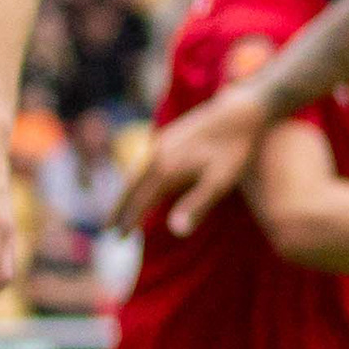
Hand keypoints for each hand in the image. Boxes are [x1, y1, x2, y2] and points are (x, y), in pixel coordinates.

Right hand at [116, 80, 276, 237]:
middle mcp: (157, 155)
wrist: (241, 110)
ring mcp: (161, 143)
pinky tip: (142, 183)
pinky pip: (145, 163)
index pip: (140, 201)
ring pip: (136, 174)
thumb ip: (196, 206)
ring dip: (125, 194)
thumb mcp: (219, 182)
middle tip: (107, 230)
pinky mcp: (169, 136)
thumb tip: (175, 232)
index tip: (117, 239)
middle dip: (119, 210)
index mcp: (166, 169)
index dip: (129, 221)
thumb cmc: (234, 149)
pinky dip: (137, 179)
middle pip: (131, 188)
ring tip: (119, 210)